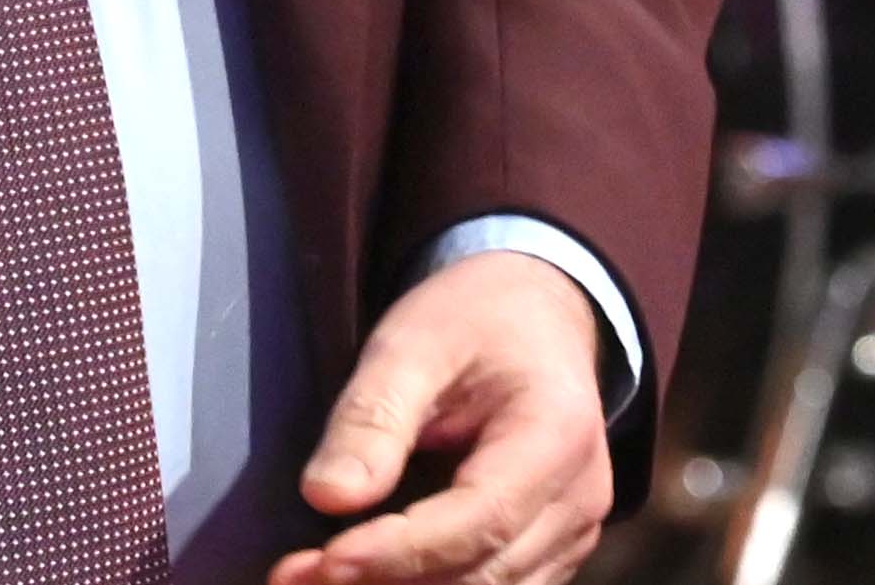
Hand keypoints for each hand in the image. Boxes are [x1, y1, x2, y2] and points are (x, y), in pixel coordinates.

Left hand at [275, 253, 613, 584]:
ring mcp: (573, 532)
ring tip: (311, 578)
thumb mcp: (410, 342)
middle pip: (483, 573)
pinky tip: (362, 576)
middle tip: (295, 575)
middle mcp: (579, 498)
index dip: (401, 551)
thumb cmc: (473, 320)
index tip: (326, 560)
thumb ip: (372, 418)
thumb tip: (327, 497)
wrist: (533, 316)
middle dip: (385, 582)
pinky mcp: (550, 552)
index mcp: (558, 434)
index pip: (479, 518)